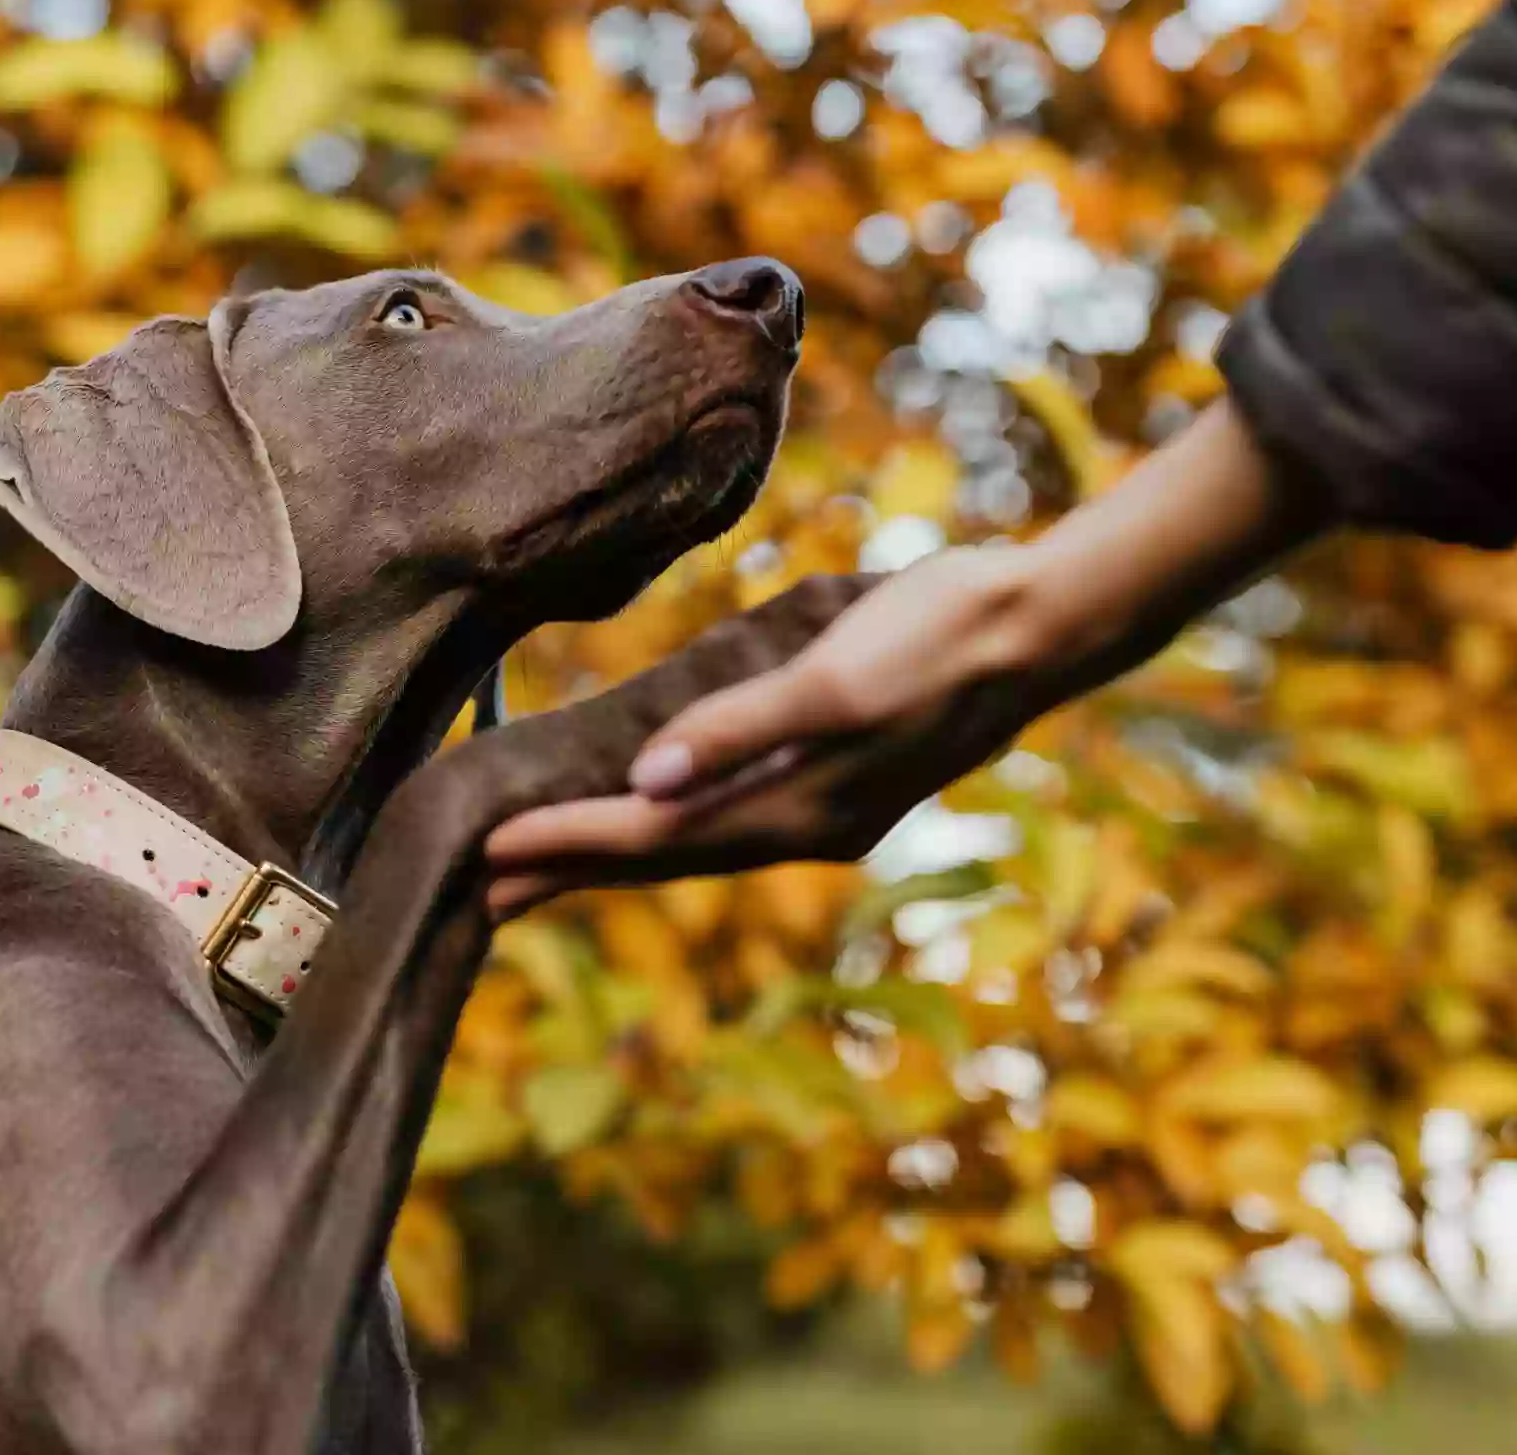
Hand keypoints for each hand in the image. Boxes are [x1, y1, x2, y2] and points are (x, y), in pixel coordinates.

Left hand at [481, 547, 1055, 914]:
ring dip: (609, 856)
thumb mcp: (837, 677)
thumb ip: (742, 729)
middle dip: (569, 872)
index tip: (484, 851)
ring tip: (534, 867)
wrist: (1043, 624)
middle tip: (473, 892)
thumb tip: (647, 782)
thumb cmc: (940, 635)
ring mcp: (826, 808)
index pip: (654, 837)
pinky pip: (725, 816)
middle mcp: (808, 825)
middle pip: (663, 859)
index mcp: (802, 808)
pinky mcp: (837, 777)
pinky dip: (667, 824)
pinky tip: (640, 814)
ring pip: (691, 844)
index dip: (567, 843)